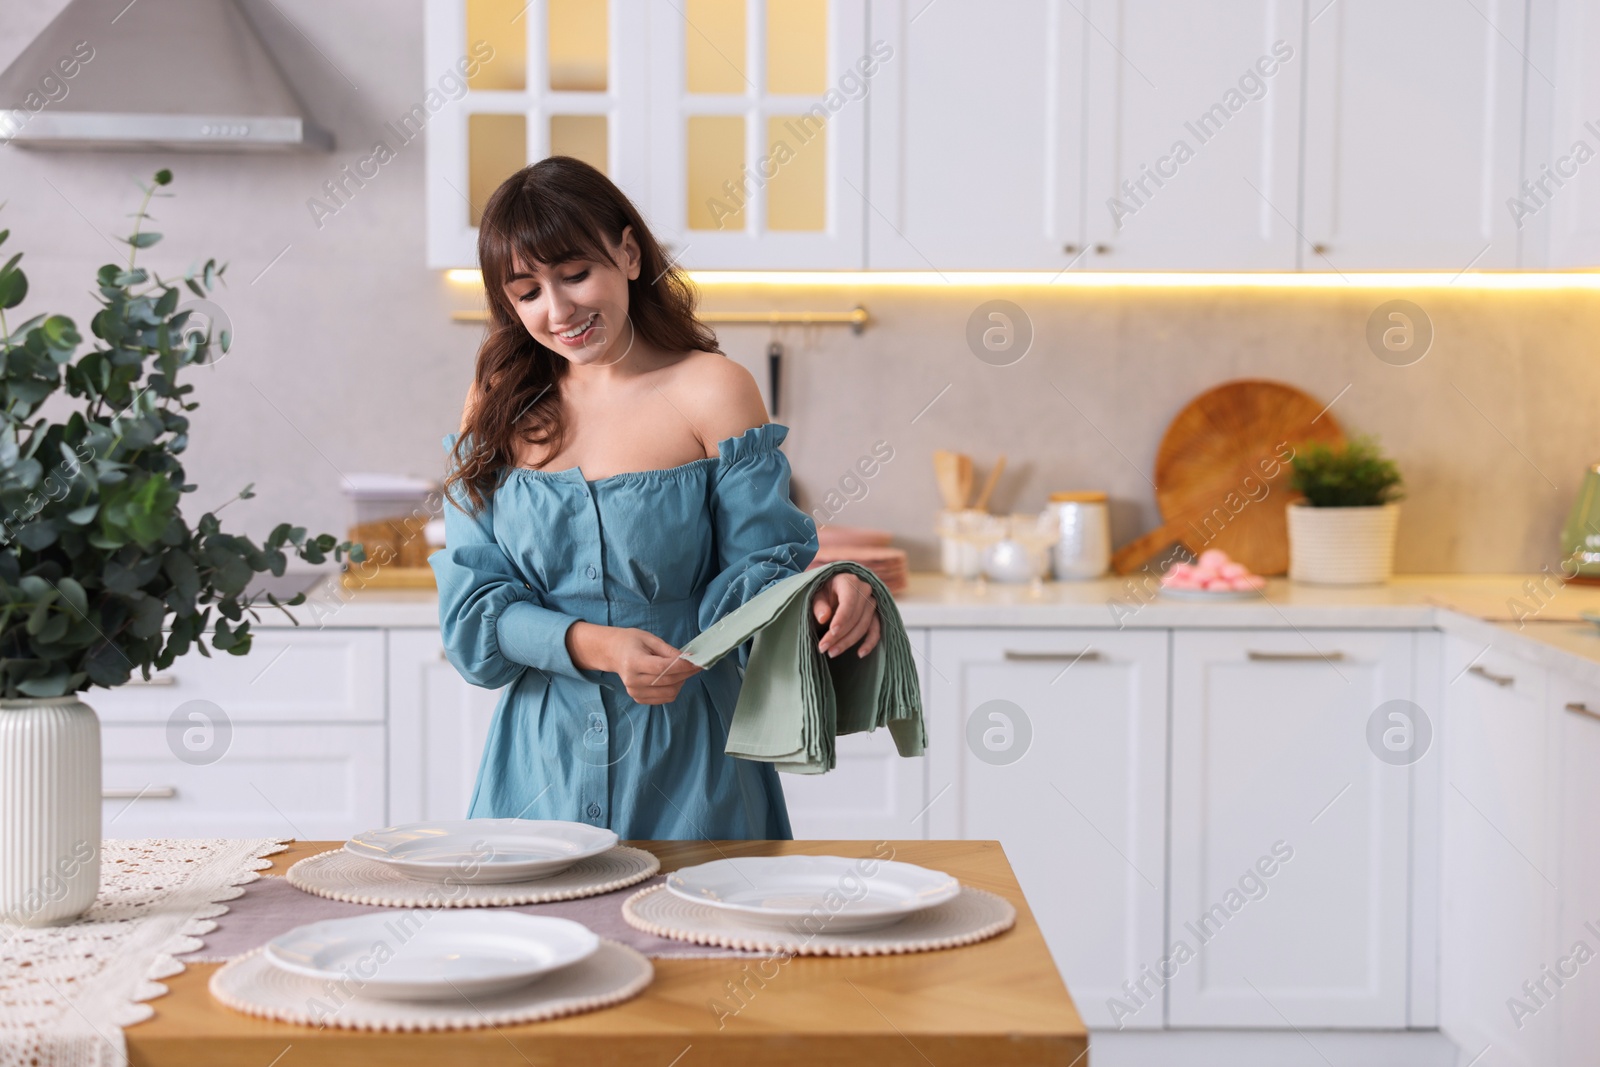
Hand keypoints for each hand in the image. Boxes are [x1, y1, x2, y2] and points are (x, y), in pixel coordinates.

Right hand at [567, 623, 700, 704]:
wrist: (612, 653)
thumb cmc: (631, 642)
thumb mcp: (649, 638)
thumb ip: (668, 650)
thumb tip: (688, 659)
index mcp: (633, 662)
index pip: (662, 668)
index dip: (682, 666)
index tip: (697, 661)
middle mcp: (632, 680)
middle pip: (668, 681)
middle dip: (686, 673)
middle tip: (696, 664)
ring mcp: (634, 692)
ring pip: (669, 693)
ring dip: (681, 682)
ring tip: (681, 671)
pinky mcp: (638, 698)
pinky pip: (664, 699)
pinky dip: (673, 689)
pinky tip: (672, 679)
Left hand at [810, 573, 880, 658]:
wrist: (833, 589)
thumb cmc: (822, 591)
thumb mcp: (816, 594)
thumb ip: (819, 605)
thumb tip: (823, 618)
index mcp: (849, 581)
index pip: (848, 602)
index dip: (841, 618)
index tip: (831, 632)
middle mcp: (864, 590)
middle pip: (855, 617)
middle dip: (839, 635)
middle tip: (823, 648)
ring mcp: (872, 602)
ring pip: (863, 626)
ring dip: (848, 642)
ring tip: (832, 652)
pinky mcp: (875, 615)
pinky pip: (876, 630)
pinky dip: (870, 643)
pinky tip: (860, 654)